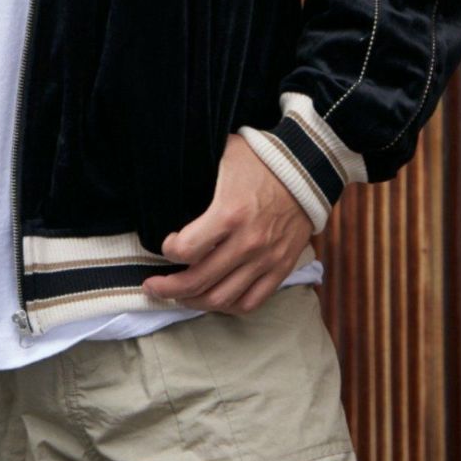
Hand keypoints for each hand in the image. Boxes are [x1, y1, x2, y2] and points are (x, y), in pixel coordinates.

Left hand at [139, 132, 313, 315]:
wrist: (308, 169)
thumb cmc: (262, 160)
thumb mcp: (225, 154)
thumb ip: (198, 167)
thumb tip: (168, 169)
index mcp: (230, 213)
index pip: (187, 249)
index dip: (168, 251)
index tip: (165, 246)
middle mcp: (247, 242)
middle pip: (199, 280)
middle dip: (168, 288)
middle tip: (152, 287)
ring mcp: (265, 259)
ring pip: (222, 298)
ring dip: (193, 301)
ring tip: (178, 297)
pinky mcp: (281, 268)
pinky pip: (251, 302)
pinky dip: (228, 307)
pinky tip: (213, 299)